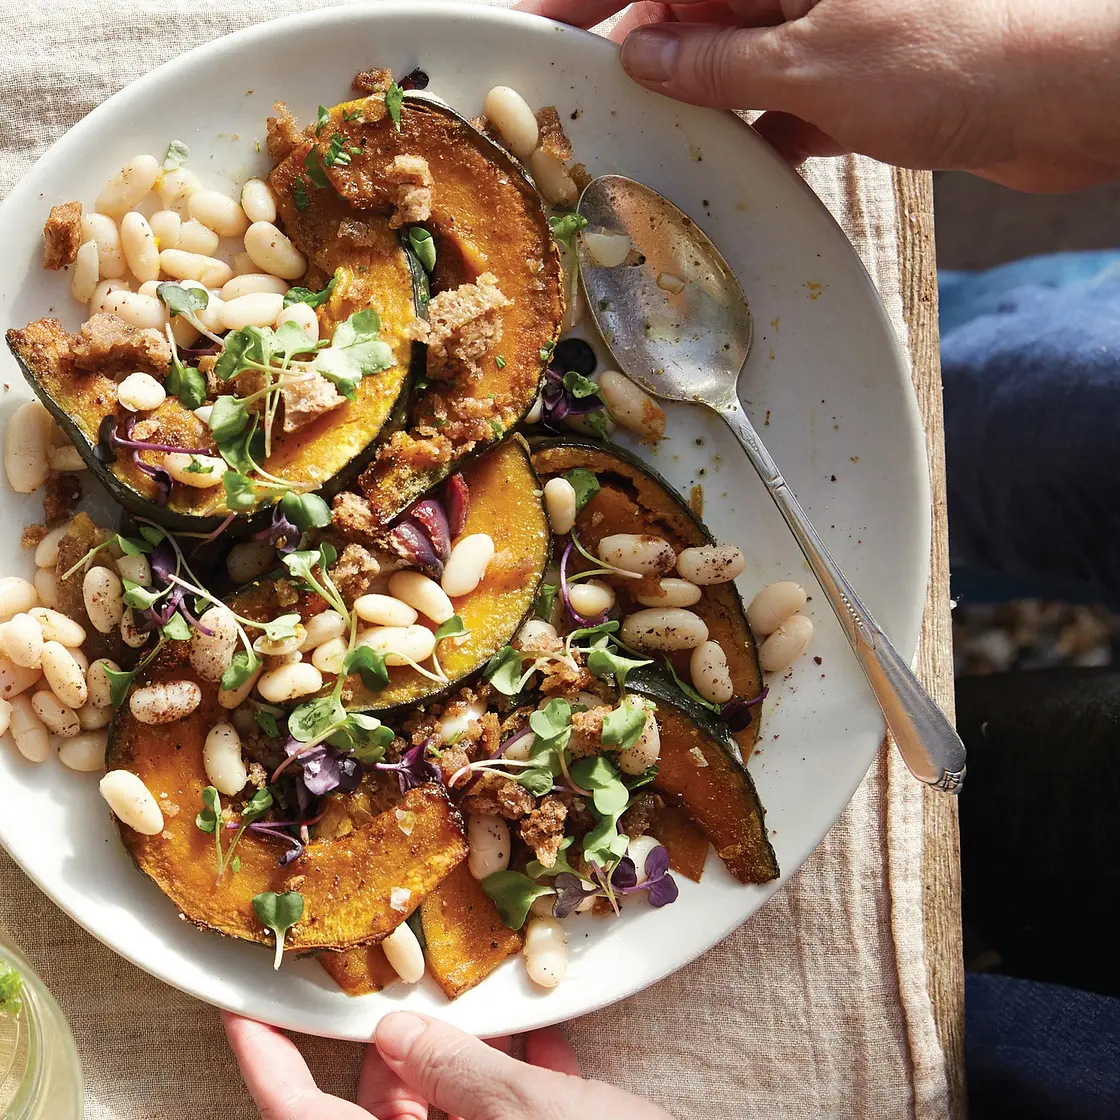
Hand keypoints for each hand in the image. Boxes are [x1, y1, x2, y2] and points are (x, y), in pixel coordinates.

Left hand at [223, 1010, 673, 1119]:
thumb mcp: (535, 1116)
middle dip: (397, 1050)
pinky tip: (550, 1054)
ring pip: (444, 1117)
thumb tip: (395, 1034)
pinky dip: (515, 1090)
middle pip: (382, 1114)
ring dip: (467, 1064)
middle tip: (409, 988)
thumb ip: (459, 1072)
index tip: (241, 1011)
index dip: (268, 1066)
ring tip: (495, 1014)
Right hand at [515, 0, 1119, 191]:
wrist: (1064, 97)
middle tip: (573, 98)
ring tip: (634, 142)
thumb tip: (643, 53)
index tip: (529, 19)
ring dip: (687, 102)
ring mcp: (826, 27)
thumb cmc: (954, 51)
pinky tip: (724, 167)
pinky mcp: (854, 76)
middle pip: (687, 10)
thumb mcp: (814, 58)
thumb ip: (720, 60)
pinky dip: (751, 134)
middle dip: (629, 52)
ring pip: (728, 62)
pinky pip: (776, 101)